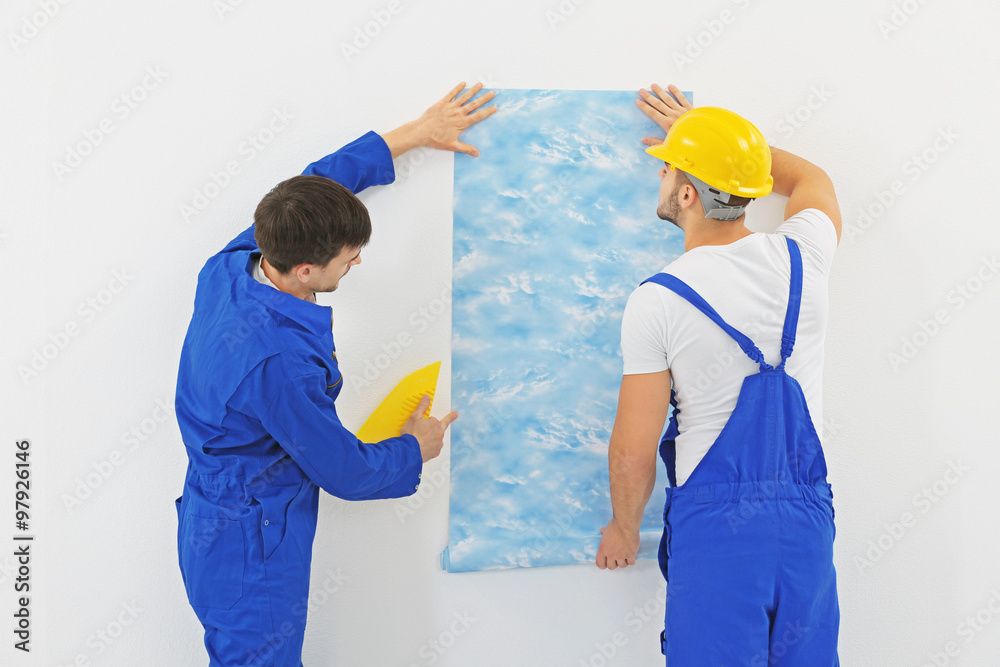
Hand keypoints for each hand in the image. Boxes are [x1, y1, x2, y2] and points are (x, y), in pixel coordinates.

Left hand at [382, 82, 497, 157]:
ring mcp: (450, 107)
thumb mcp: (452, 145)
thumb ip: (465, 148)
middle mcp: (458, 113)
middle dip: (484, 98)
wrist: (422, 132)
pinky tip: (463, 83)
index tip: (495, 107)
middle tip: (492, 93)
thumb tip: (476, 154)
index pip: (478, 116)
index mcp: (462, 123)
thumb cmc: (436, 139)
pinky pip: (451, 94)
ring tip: (480, 84)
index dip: (488, 111)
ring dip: (473, 90)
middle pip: (474, 104)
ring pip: (464, 97)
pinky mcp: (442, 103)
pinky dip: (457, 88)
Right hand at [400, 395, 457, 461]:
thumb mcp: (414, 417)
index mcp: (436, 425)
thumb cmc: (411, 435)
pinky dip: (429, 447)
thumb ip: (422, 407)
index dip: (445, 417)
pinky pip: (434, 448)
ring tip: (419, 439)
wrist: (408, 452)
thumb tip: (427, 398)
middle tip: (424, 431)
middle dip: (433, 429)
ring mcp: (438, 445)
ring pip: (436, 439)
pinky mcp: (435, 453)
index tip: (455, 414)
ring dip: (431, 438)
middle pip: (439, 429)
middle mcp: (440, 435)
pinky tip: (421, 446)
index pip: (443, 419)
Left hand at [595, 518, 639, 569]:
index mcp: (603, 549)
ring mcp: (621, 556)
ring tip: (625, 557)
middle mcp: (611, 554)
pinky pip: (631, 563)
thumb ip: (604, 532)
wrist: (626, 524)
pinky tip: (631, 556)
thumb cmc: (616, 525)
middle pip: (611, 567)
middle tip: (617, 559)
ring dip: (624, 562)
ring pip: (622, 566)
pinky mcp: (631, 555)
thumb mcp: (607, 529)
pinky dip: (631, 560)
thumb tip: (602, 530)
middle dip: (614, 564)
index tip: (606, 563)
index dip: (603, 565)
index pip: (600, 564)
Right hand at [636, 83, 693, 146]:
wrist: (702, 138)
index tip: (638, 101)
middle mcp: (673, 115)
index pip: (652, 113)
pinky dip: (676, 92)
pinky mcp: (690, 108)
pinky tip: (671, 86)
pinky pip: (682, 98)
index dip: (644, 107)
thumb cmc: (686, 144)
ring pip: (668, 99)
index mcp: (667, 124)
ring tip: (653, 85)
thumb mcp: (669, 147)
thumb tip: (643, 140)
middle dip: (649, 97)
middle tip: (641, 90)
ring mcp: (681, 110)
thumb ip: (656, 143)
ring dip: (660, 92)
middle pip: (658, 104)